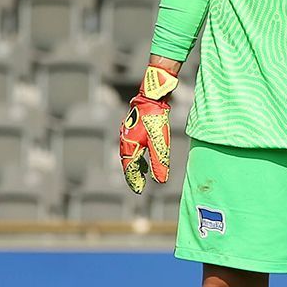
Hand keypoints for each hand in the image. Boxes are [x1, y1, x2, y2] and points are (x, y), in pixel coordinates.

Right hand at [120, 65, 179, 193]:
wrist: (152, 96)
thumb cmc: (155, 119)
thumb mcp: (159, 143)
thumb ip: (160, 162)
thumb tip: (161, 181)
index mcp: (129, 146)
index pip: (130, 168)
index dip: (134, 180)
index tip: (139, 190)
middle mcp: (125, 140)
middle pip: (127, 162)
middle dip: (133, 174)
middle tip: (139, 185)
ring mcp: (128, 132)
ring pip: (130, 153)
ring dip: (135, 164)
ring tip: (142, 173)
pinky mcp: (133, 126)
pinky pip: (133, 144)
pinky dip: (138, 153)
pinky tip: (144, 154)